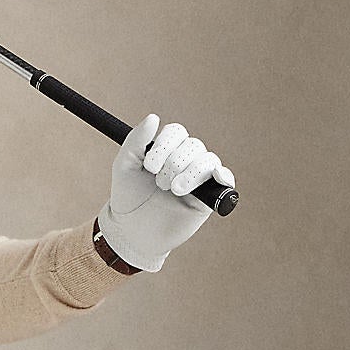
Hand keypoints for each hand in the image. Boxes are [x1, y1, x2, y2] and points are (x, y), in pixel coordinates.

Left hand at [97, 114, 234, 273]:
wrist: (132, 232)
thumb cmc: (127, 198)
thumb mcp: (124, 167)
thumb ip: (136, 141)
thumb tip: (153, 117)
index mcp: (166, 150)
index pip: (176, 132)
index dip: (165, 145)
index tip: (149, 166)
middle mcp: (184, 161)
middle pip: (193, 145)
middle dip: (174, 164)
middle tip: (159, 184)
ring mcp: (198, 178)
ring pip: (208, 160)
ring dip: (190, 173)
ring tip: (174, 190)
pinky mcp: (208, 197)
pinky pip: (225, 179)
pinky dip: (223, 176)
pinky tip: (215, 178)